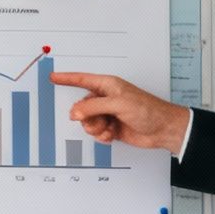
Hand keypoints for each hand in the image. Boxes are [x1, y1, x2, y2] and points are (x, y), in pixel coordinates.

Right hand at [50, 73, 190, 151]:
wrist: (162, 129)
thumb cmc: (148, 110)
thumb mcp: (119, 104)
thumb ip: (94, 107)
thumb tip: (75, 112)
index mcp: (108, 86)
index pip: (82, 80)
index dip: (66, 78)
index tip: (52, 77)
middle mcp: (106, 99)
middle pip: (81, 107)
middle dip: (87, 116)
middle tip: (99, 119)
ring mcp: (108, 114)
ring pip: (87, 122)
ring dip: (96, 128)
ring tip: (109, 127)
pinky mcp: (110, 127)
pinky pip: (96, 133)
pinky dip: (102, 135)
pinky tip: (113, 134)